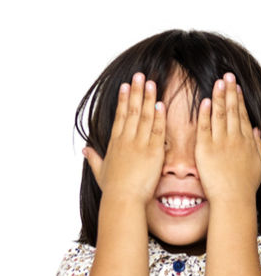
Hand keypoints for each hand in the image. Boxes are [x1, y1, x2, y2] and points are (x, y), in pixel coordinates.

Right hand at [82, 72, 163, 203]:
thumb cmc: (113, 189)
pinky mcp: (152, 153)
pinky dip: (158, 118)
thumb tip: (85, 150)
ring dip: (148, 99)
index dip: (123, 99)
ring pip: (144, 117)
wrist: (123, 200)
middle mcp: (126, 140)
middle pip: (131, 111)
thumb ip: (93, 158)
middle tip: (141, 75)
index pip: (120, 116)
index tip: (126, 85)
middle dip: (137, 92)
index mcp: (115, 143)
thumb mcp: (100, 171)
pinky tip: (161, 105)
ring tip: (152, 83)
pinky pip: (156, 132)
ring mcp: (139, 145)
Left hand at [195, 74, 260, 205]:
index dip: (239, 99)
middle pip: (232, 110)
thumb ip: (257, 145)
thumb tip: (257, 131)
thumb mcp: (258, 164)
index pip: (242, 115)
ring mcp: (221, 143)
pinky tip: (205, 101)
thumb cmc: (245, 186)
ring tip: (218, 81)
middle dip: (230, 91)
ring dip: (219, 97)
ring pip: (220, 115)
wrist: (234, 200)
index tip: (236, 87)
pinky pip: (205, 128)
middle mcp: (235, 139)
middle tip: (228, 75)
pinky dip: (205, 114)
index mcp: (247, 142)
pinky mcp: (206, 150)